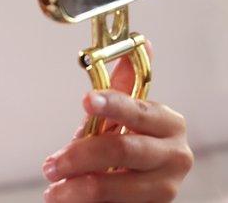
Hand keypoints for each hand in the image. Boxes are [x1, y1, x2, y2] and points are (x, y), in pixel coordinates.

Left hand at [42, 45, 193, 201]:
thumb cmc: (127, 147)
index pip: (139, 111)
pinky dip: (82, 202)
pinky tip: (65, 198)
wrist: (140, 191)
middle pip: (123, 149)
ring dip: (75, 188)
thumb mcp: (123, 116)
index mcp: (169, 124)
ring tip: (52, 189)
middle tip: (51, 164)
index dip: (113, 104)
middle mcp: (176, 156)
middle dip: (80, 155)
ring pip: (114, 187)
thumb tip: (141, 40)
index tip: (88, 99)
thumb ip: (124, 85)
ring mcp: (167, 188)